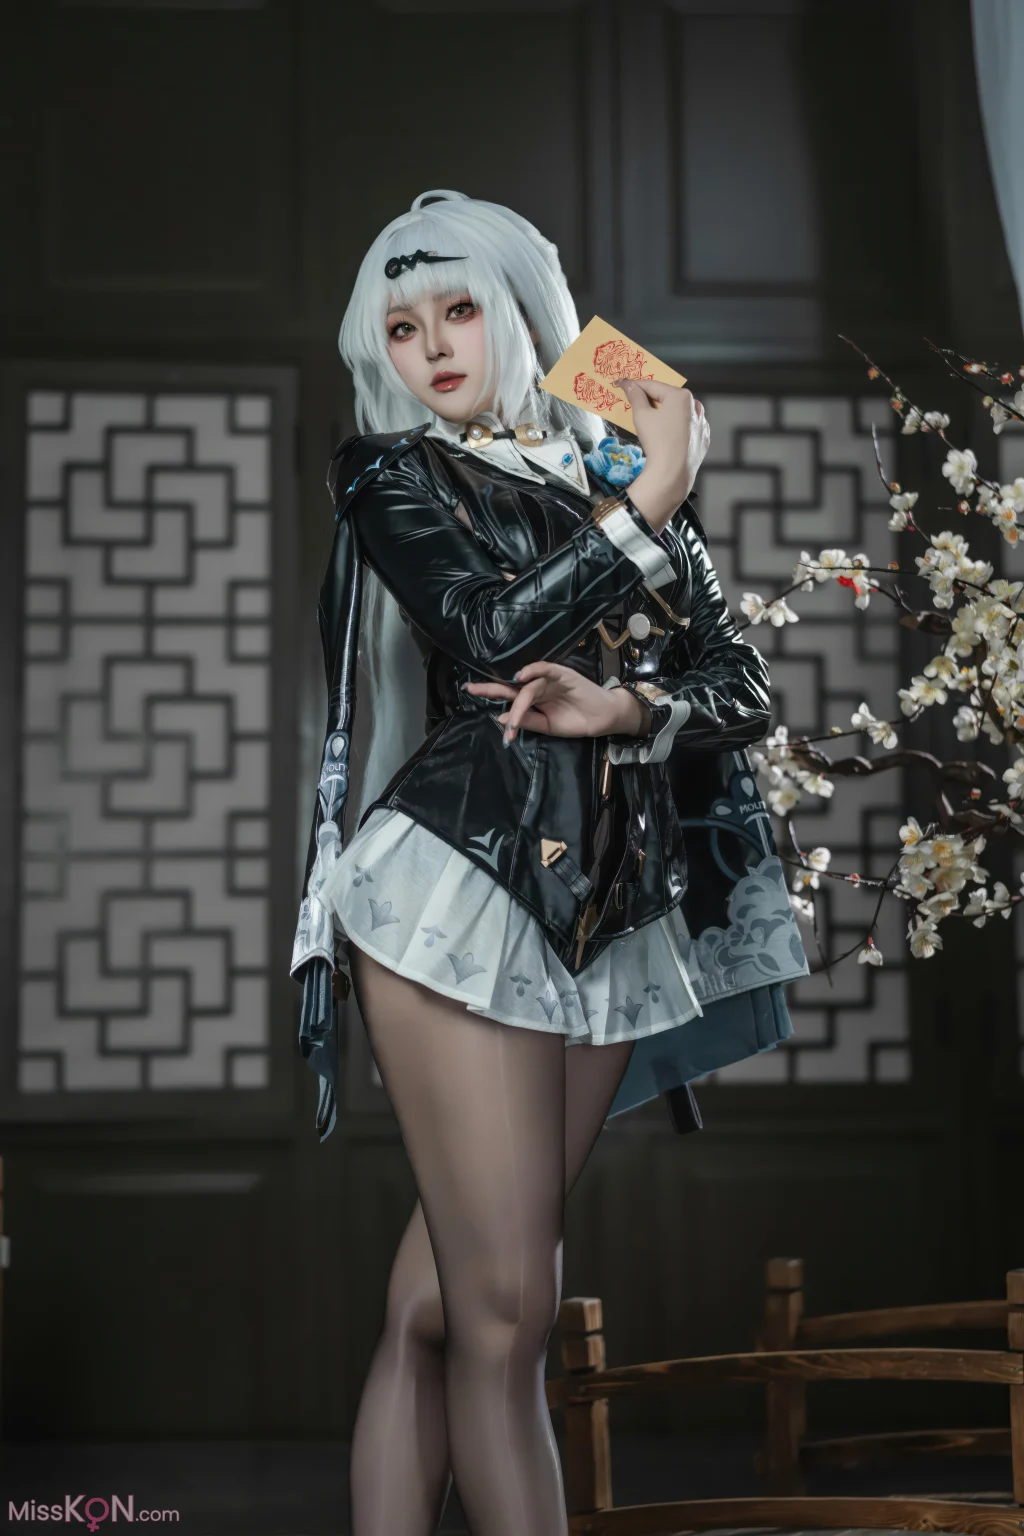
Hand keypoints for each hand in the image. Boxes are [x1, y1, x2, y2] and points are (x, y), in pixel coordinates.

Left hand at [463, 661, 649, 743]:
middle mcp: (537, 686)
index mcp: (532, 698)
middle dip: (490, 688)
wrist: (602, 719)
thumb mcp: (547, 726)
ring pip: (527, 686)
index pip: (507, 695)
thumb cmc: (576, 720)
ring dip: (518, 701)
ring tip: (513, 719)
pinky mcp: (562, 674)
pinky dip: (533, 670)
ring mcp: (549, 679)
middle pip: (510, 686)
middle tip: (470, 688)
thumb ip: (526, 721)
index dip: (490, 694)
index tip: (470, 695)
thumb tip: (501, 717)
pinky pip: (544, 668)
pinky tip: (521, 676)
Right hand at [611, 378, 709, 532]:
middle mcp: (695, 406)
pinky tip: (669, 436)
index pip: (654, 386)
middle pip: (669, 399)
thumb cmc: (657, 440)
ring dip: (668, 413)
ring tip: (654, 421)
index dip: (636, 386)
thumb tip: (627, 384)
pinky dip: (679, 428)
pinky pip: (689, 429)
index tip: (624, 385)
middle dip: (653, 400)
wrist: (672, 473)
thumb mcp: (641, 415)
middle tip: (638, 404)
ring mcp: (702, 424)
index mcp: (681, 396)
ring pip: (681, 413)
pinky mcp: (703, 440)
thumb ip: (635, 396)